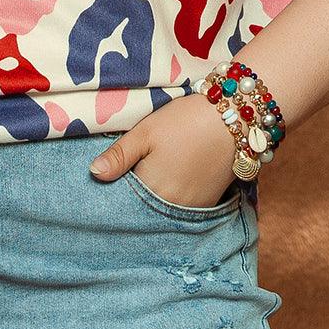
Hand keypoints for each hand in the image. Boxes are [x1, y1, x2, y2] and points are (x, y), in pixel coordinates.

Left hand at [89, 94, 237, 208]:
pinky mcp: (208, 203)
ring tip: (151, 177)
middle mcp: (172, 206)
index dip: (114, 190)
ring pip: (163, 209)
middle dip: (133, 198)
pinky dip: (173, 199)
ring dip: (154, 199)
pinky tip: (170, 181)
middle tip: (127, 177)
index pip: (123, 200)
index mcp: (152, 189)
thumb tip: (94, 174)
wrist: (234, 118)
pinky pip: (182, 208)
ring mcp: (192, 207)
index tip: (106, 181)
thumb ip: (119, 155)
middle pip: (143, 208)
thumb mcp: (146, 132)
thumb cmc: (185, 121)